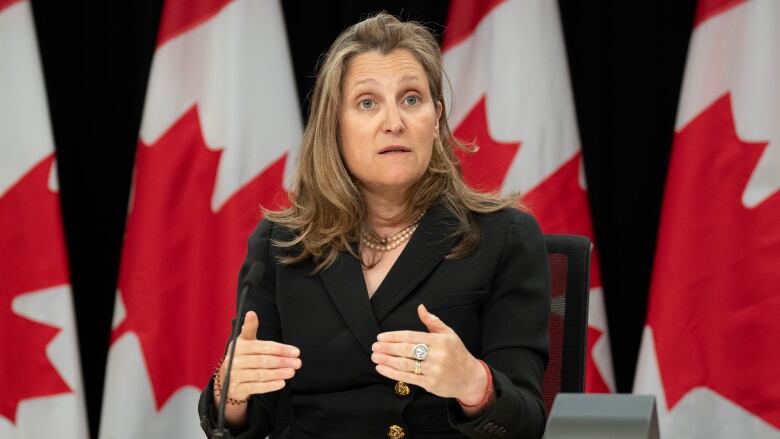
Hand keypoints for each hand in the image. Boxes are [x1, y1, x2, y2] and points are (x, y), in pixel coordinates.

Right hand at [215, 311, 301, 403]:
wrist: (227, 380)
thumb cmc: (241, 356)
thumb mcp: (245, 341)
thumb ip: (250, 328)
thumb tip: (251, 313)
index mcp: (238, 346)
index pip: (262, 347)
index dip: (280, 349)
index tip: (296, 351)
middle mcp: (234, 361)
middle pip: (262, 361)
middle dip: (282, 361)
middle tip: (297, 363)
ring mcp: (234, 376)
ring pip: (260, 374)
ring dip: (278, 373)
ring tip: (292, 372)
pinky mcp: (237, 389)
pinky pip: (256, 387)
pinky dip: (270, 385)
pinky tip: (281, 383)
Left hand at [371, 304, 486, 404]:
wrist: (470, 378)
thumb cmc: (457, 353)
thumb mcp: (449, 334)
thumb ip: (433, 321)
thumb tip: (420, 307)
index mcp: (439, 341)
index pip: (412, 337)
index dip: (394, 337)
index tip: (380, 337)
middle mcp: (437, 355)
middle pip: (407, 350)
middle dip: (388, 348)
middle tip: (374, 346)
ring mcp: (433, 370)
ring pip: (405, 364)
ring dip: (387, 360)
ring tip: (375, 356)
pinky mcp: (430, 384)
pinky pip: (408, 378)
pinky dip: (392, 373)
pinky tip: (382, 369)